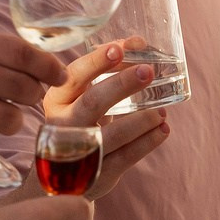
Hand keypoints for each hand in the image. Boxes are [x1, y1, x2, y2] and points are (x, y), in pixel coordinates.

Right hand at [42, 41, 171, 194]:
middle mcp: (62, 125)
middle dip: (122, 84)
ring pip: (112, 135)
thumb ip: (107, 68)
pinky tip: (162, 130)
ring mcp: (78, 153)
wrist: (61, 176)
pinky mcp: (97, 175)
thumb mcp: (83, 94)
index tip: (120, 48)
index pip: (75, 76)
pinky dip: (147, 142)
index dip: (97, 61)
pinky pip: (126, 157)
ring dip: (141, 120)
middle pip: (93, 102)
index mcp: (56, 99)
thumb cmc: (79, 122)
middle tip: (148, 71)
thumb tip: (139, 43)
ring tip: (162, 111)